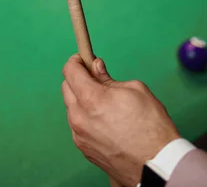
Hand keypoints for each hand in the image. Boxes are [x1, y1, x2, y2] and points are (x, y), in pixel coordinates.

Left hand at [62, 54, 179, 186]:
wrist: (158, 165)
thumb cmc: (151, 126)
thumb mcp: (135, 90)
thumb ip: (108, 78)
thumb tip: (96, 67)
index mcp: (91, 99)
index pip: (70, 71)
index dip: (77, 61)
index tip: (85, 58)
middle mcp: (79, 117)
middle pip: (66, 88)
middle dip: (78, 78)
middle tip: (96, 78)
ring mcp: (80, 136)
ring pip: (71, 108)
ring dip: (80, 99)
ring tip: (103, 102)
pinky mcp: (84, 149)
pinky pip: (77, 125)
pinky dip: (85, 117)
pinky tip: (103, 120)